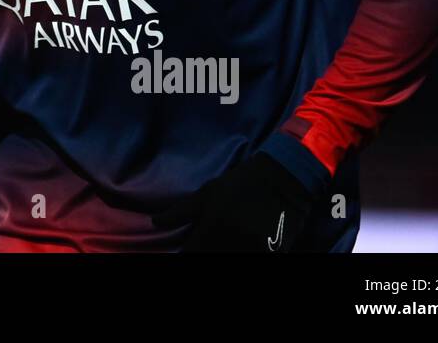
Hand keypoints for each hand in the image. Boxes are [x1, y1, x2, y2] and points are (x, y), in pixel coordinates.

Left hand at [151, 152, 320, 251]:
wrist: (282, 178)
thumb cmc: (239, 184)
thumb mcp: (207, 193)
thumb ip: (181, 212)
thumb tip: (154, 222)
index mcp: (213, 226)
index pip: (192, 253)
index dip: (188, 253)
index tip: (187, 250)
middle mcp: (233, 240)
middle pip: (213, 258)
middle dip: (207, 252)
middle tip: (207, 244)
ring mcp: (255, 248)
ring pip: (233, 259)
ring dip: (226, 253)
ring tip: (225, 241)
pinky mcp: (274, 253)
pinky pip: (254, 258)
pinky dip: (245, 254)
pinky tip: (243, 244)